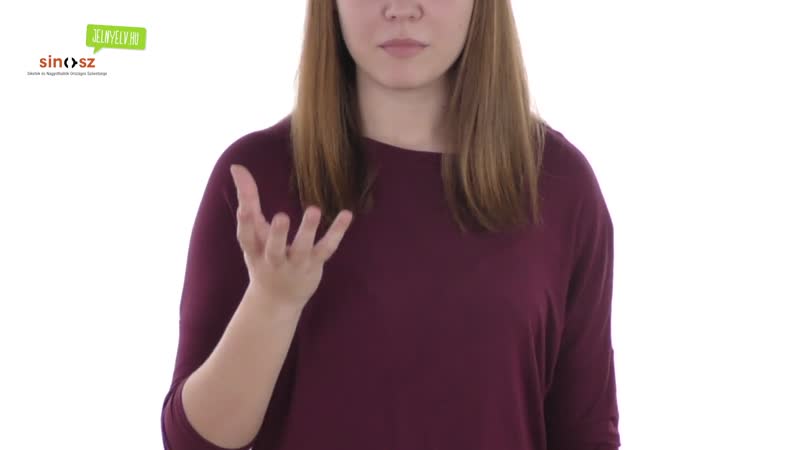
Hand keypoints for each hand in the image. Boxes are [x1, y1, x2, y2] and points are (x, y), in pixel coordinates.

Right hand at [229, 164, 353, 311]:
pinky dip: (337, 232)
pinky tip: (347, 214)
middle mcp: (273, 260)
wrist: (277, 300)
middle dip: (277, 234)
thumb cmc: (263, 257)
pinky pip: (326, 248)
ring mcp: (295, 264)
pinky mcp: (315, 264)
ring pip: (302, 249)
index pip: (246, 238)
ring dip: (308, 230)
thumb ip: (247, 198)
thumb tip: (236, 166)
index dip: (244, 223)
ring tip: (313, 209)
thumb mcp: (252, 232)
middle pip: (274, 249)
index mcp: (254, 250)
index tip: (244, 207)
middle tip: (281, 216)